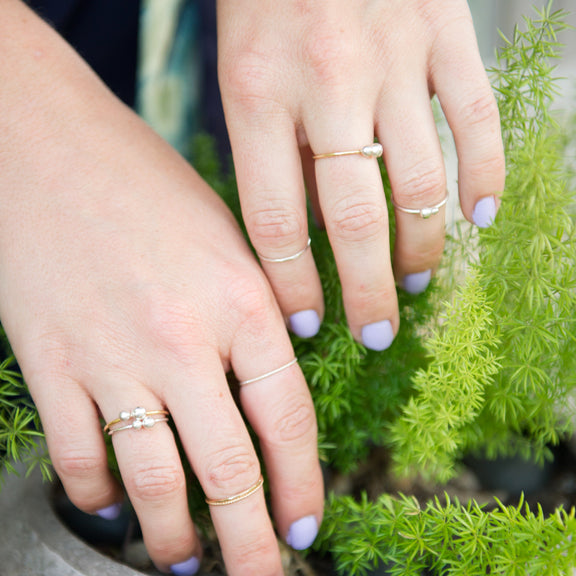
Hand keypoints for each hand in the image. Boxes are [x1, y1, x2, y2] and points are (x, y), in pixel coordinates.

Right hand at [0, 3, 322, 573]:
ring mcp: (112, 357)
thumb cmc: (147, 182)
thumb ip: (258, 311)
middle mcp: (183, 341)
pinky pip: (79, 452)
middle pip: (228, 468)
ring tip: (187, 560)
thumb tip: (278, 377)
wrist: (49, 145)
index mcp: (242, 302)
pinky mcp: (50, 362)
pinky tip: (110, 507)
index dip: (301, 484)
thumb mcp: (229, 237)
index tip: (304, 527)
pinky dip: (97, 491)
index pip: (288, 418)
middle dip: (249, 540)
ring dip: (174, 532)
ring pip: (153, 477)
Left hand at [218, 0, 505, 348]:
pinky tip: (482, 215)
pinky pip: (476, 118)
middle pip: (353, 218)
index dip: (293, 285)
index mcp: (257, 95)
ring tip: (418, 280)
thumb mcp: (243, 77)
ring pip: (419, 179)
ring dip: (423, 243)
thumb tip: (313, 235)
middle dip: (366, 289)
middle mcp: (326, 83)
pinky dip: (486, 174)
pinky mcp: (444, 30)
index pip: (275, 222)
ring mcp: (392, 57)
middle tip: (375, 333)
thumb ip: (276, 154)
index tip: (307, 326)